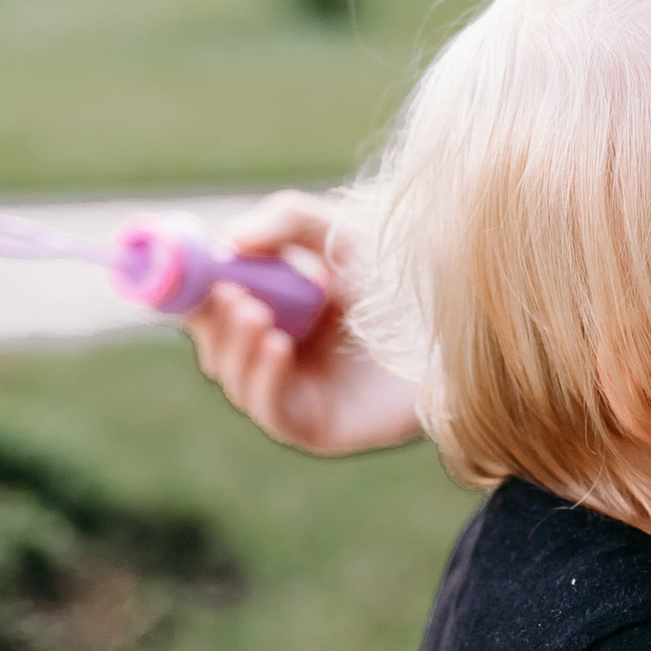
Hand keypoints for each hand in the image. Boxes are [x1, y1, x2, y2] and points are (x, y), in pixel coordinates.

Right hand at [183, 191, 422, 454]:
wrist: (463, 323)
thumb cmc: (403, 277)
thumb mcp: (339, 232)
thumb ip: (284, 222)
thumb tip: (229, 243)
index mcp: (276, 313)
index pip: (215, 310)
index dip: (193, 294)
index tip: (186, 270)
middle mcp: (281, 357)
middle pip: (217, 349)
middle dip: (214, 322)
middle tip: (228, 293)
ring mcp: (297, 396)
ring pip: (237, 381)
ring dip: (237, 347)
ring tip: (256, 312)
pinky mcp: (318, 429)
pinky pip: (272, 411)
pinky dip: (265, 379)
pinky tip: (278, 346)